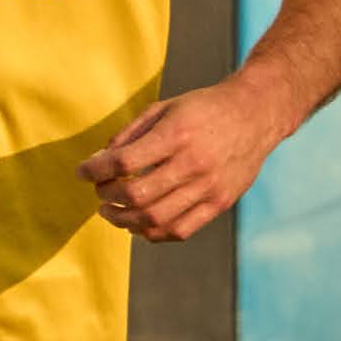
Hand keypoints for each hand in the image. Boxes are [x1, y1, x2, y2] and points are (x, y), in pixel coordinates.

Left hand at [77, 82, 284, 243]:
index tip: (83, 171)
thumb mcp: (165, 108)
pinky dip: (152, 232)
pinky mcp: (220, 203)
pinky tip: (140, 224)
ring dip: (124, 221)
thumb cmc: (204, 108)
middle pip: (137, 195)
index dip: (95, 170)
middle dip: (108, 197)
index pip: (124, 162)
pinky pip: (180, 230)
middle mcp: (193, 163)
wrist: (256, 114)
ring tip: (113, 213)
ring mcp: (209, 187)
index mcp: (176, 134)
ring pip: (155, 219)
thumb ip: (131, 134)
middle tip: (100, 194)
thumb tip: (100, 161)